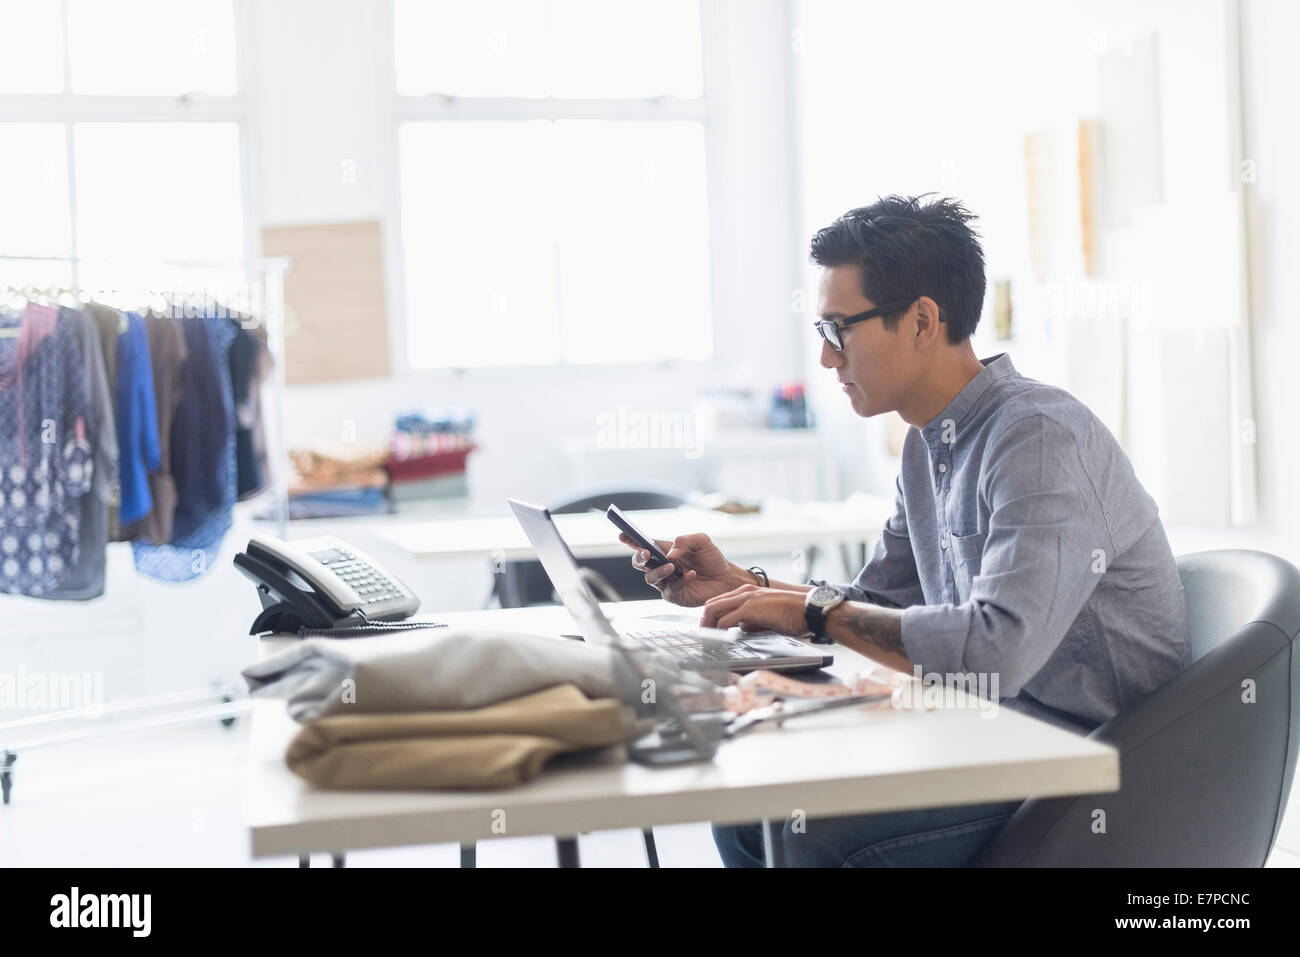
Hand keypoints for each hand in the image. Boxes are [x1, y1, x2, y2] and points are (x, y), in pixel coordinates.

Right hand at [619, 531, 747, 606]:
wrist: (727, 579)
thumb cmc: (712, 559)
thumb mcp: (701, 541)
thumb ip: (684, 541)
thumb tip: (670, 553)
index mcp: (663, 551)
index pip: (642, 544)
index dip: (630, 540)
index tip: (623, 534)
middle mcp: (661, 566)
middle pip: (639, 563)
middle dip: (639, 557)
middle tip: (646, 553)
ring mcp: (666, 582)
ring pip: (650, 578)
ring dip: (659, 571)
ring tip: (673, 566)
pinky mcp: (674, 596)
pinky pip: (670, 590)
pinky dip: (680, 581)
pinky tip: (691, 575)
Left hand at [700, 585, 810, 635]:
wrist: (807, 609)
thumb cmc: (792, 613)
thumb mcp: (766, 615)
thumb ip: (752, 620)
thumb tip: (741, 628)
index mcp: (748, 592)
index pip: (720, 601)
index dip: (711, 615)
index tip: (708, 627)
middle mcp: (744, 592)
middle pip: (712, 604)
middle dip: (704, 620)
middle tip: (703, 634)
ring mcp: (746, 599)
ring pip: (714, 610)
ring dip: (707, 626)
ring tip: (706, 638)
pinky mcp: (749, 609)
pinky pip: (725, 621)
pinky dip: (718, 631)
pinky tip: (718, 640)